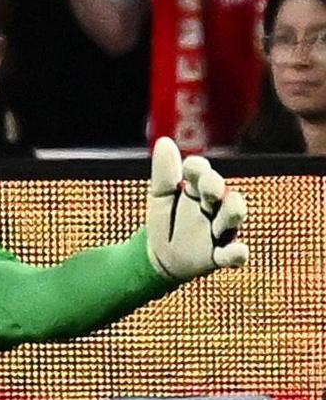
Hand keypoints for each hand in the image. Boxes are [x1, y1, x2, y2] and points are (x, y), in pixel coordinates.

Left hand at [144, 137, 246, 280]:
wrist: (161, 257)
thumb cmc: (166, 221)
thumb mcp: (160, 196)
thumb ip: (164, 172)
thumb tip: (164, 141)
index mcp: (195, 189)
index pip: (200, 172)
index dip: (197, 168)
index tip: (191, 167)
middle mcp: (212, 207)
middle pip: (220, 192)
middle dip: (215, 187)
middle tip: (210, 186)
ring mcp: (218, 231)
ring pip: (231, 218)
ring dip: (232, 213)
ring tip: (230, 209)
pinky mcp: (219, 255)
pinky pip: (232, 255)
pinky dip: (236, 253)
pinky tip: (238, 250)